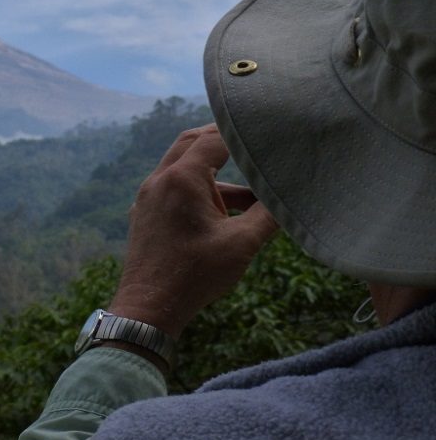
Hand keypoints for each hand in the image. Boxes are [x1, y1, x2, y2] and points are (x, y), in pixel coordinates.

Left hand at [108, 124, 277, 339]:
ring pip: (182, 168)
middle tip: (252, 142)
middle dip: (223, 141)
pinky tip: (224, 212)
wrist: (148, 308)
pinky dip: (198, 189)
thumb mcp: (242, 243)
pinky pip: (173, 188)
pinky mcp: (146, 212)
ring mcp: (148, 196)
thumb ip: (270, 214)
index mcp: (181, 178)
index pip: (214, 138)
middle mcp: (159, 179)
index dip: (241, 132)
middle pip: (192, 143)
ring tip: (253, 195)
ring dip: (214, 174)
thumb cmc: (194, 276)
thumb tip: (293, 194)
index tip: (266, 131)